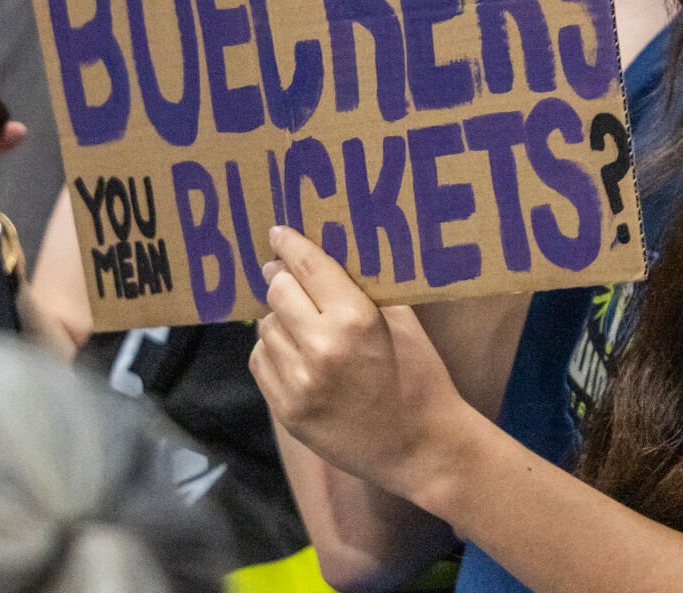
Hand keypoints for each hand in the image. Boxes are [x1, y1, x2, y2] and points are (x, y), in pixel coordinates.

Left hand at [250, 226, 476, 499]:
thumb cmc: (420, 378)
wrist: (421, 449)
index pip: (309, 266)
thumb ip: (364, 290)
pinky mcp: (287, 411)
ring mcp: (298, 383)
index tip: (278, 233)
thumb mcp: (402, 322)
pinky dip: (274, 351)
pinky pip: (261, 362)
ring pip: (265, 327)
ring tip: (302, 324)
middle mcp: (320, 348)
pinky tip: (296, 353)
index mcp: (355, 320)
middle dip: (283, 280)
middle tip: (286, 275)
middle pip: (278, 292)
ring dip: (280, 319)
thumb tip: (329, 259)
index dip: (290, 245)